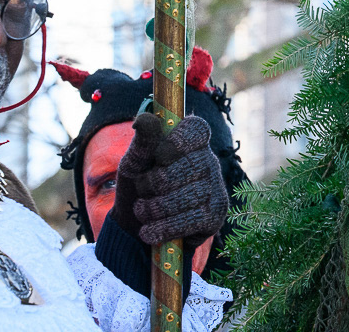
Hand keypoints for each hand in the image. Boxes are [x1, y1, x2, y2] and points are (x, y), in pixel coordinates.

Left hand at [113, 113, 228, 249]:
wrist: (136, 228)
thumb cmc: (138, 188)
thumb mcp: (133, 164)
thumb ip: (142, 143)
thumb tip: (145, 118)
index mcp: (190, 142)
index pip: (197, 129)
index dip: (179, 141)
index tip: (160, 156)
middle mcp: (209, 161)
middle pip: (188, 166)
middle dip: (156, 183)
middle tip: (142, 190)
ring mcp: (215, 188)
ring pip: (189, 195)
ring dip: (156, 208)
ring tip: (142, 212)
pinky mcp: (215, 216)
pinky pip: (192, 220)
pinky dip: (164, 228)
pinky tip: (149, 231)